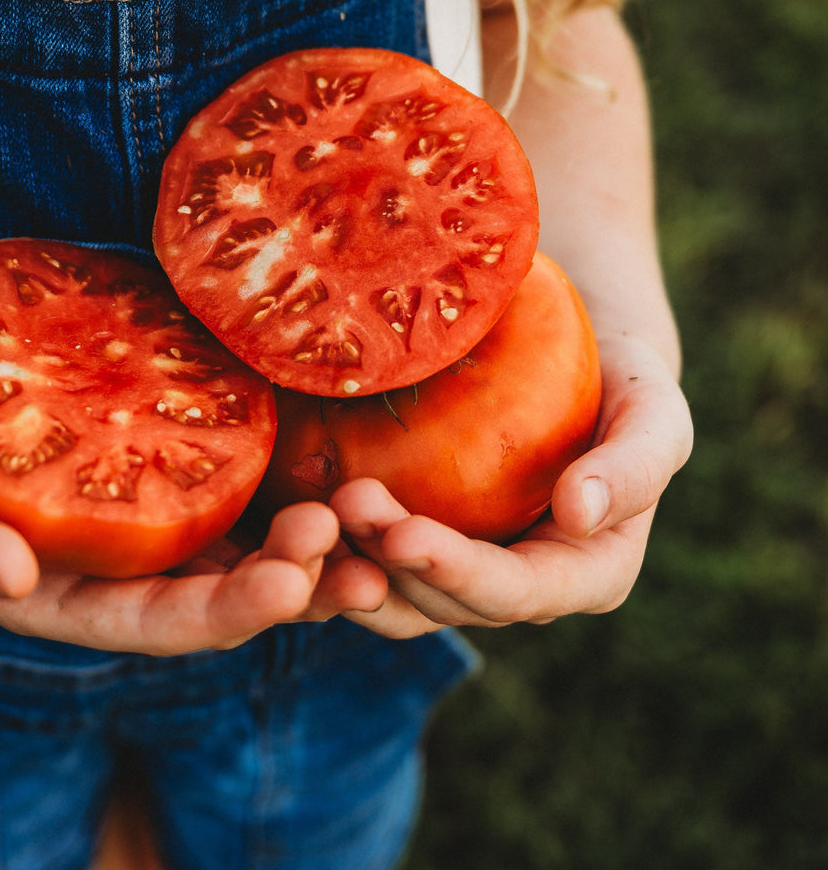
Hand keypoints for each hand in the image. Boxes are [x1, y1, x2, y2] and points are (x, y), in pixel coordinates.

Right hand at [0, 335, 386, 653]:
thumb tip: (5, 578)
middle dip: (290, 577)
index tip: (288, 587)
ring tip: (370, 512)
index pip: (153, 622)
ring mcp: (139, 501)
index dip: (223, 613)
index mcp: (62, 596)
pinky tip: (332, 440)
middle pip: (218, 585)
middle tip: (349, 547)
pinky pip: (225, 458)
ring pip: (238, 531)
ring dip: (307, 531)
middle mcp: (115, 561)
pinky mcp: (151, 440)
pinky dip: (280, 461)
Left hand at [330, 334, 692, 637]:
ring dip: (352, 562)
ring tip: (313, 512)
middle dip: (391, 561)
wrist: (582, 359)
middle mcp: (521, 587)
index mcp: (586, 576)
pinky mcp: (422, 540)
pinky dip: (337, 546)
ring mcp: (466, 569)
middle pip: (445, 597)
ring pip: (398, 592)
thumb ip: (635, 466)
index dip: (458, 573)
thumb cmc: (628, 387)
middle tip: (344, 504)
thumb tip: (580, 515)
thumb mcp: (656, 414)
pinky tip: (301, 509)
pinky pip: (373, 560)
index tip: (405, 535)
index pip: (516, 593)